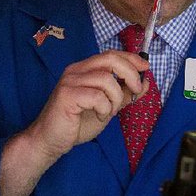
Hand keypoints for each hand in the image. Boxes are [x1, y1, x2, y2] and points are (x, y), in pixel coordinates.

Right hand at [0, 50, 149, 195]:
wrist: (50, 141)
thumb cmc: (76, 123)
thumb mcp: (107, 106)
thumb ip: (125, 94)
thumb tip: (146, 82)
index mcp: (84, 69)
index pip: (111, 54)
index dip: (131, 58)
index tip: (146, 67)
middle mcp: (76, 70)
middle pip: (110, 59)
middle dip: (130, 73)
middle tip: (136, 90)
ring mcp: (70, 81)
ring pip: (106, 79)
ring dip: (116, 98)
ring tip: (110, 111)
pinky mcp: (67, 95)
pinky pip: (97, 96)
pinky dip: (104, 108)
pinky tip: (99, 116)